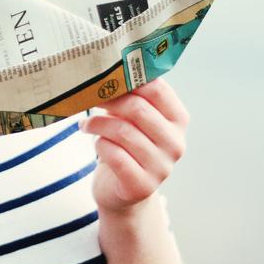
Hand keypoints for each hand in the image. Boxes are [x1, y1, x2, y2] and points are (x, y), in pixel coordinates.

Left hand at [78, 79, 189, 214]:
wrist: (124, 193)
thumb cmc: (126, 147)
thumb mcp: (133, 120)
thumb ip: (129, 97)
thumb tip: (105, 70)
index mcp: (178, 120)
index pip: (158, 89)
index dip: (128, 79)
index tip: (105, 75)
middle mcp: (176, 143)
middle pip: (138, 109)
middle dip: (108, 99)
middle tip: (86, 96)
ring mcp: (162, 167)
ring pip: (123, 132)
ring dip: (97, 124)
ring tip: (85, 124)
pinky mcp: (142, 186)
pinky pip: (114, 155)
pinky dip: (99, 145)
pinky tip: (95, 143)